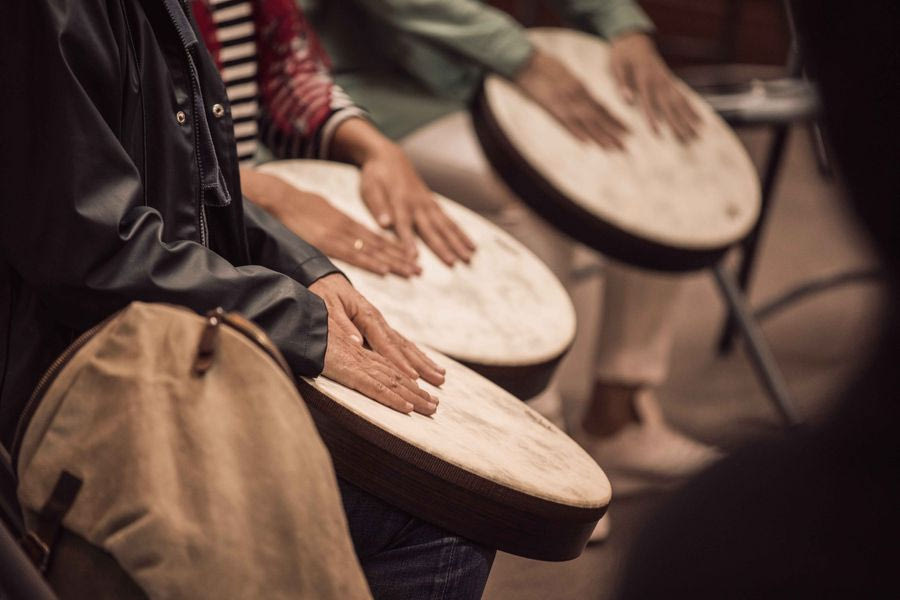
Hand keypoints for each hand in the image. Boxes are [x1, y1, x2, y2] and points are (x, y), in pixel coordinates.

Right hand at [242, 169, 419, 276]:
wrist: (280, 198)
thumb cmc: (296, 206)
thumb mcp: (323, 210)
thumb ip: (335, 223)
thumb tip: (342, 231)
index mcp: (347, 222)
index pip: (377, 238)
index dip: (395, 249)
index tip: (411, 258)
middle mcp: (348, 229)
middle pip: (381, 246)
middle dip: (401, 259)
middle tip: (419, 270)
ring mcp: (340, 236)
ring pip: (373, 252)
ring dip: (394, 263)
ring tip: (412, 273)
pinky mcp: (328, 243)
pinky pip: (353, 255)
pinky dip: (371, 263)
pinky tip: (385, 270)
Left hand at [309, 274, 445, 414]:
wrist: (324, 278)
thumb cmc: (323, 293)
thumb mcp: (327, 306)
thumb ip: (341, 325)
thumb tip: (357, 342)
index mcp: (367, 316)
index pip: (386, 344)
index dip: (399, 362)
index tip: (412, 378)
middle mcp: (379, 321)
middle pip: (403, 347)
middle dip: (422, 366)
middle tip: (439, 380)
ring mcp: (381, 324)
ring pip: (406, 346)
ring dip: (424, 362)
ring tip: (441, 376)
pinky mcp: (379, 327)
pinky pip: (401, 343)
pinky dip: (415, 355)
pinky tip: (425, 364)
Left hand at [359, 144, 475, 265]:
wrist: (389, 156)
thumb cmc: (376, 175)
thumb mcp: (369, 189)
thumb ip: (378, 207)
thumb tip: (384, 224)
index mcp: (399, 203)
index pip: (404, 225)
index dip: (409, 241)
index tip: (414, 257)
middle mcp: (417, 205)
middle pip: (431, 229)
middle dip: (443, 247)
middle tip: (454, 262)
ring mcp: (428, 204)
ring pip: (446, 225)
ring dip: (458, 241)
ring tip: (469, 256)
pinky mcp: (433, 203)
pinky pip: (450, 220)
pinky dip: (460, 232)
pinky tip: (470, 243)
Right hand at [513, 49, 628, 148]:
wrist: (527, 62)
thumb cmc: (544, 65)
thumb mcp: (566, 74)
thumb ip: (577, 87)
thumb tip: (587, 98)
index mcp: (581, 87)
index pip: (601, 107)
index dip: (615, 120)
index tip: (626, 130)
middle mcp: (577, 96)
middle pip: (598, 117)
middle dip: (613, 132)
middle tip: (625, 145)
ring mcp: (565, 103)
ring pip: (586, 122)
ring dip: (600, 136)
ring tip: (612, 148)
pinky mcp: (551, 108)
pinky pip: (566, 123)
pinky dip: (576, 132)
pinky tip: (586, 142)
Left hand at [609, 32, 699, 141]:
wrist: (634, 38)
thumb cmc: (621, 54)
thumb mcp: (615, 66)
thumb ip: (621, 83)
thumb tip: (628, 100)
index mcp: (643, 78)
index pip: (648, 102)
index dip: (652, 118)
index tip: (657, 134)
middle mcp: (659, 80)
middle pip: (669, 105)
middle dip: (678, 123)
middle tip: (687, 139)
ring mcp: (667, 80)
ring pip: (680, 102)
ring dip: (689, 118)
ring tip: (697, 134)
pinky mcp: (670, 80)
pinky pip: (683, 96)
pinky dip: (691, 108)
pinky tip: (699, 119)